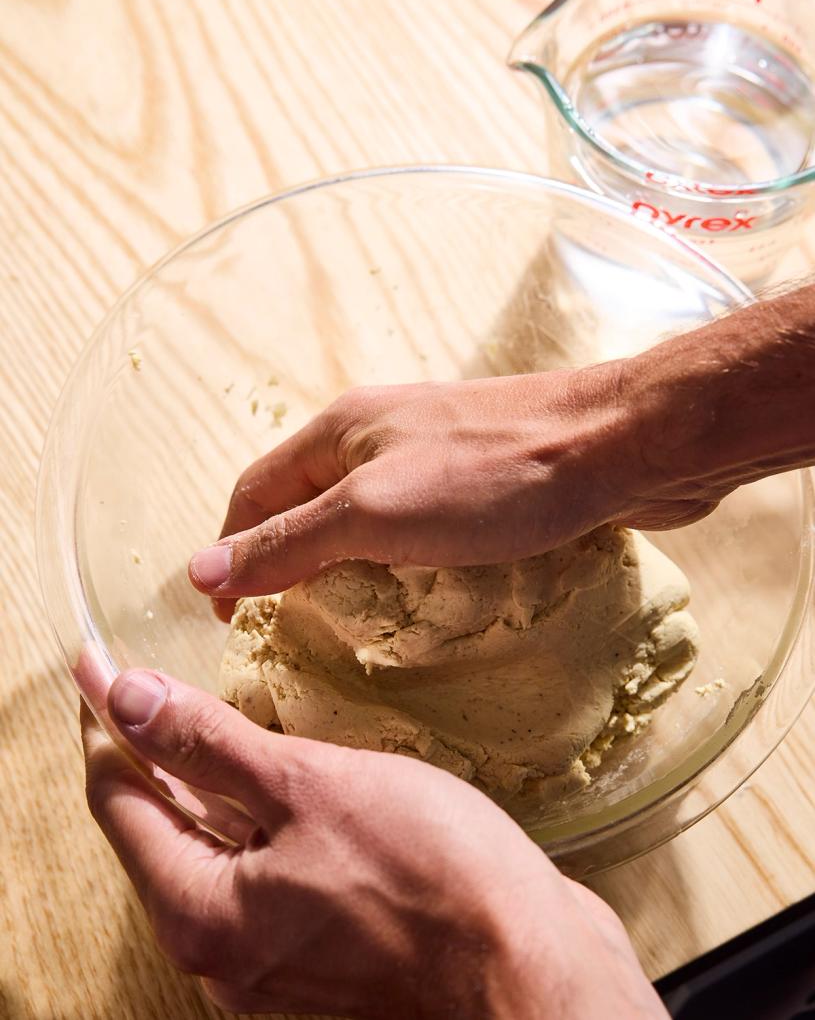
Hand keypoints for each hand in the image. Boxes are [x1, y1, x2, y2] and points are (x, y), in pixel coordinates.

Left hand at [82, 670, 667, 1018]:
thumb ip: (209, 744)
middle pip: (158, 829)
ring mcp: (271, 954)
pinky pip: (259, 867)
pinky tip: (268, 772)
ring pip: (211, 847)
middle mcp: (221, 949)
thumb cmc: (431, 876)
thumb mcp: (309, 787)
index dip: (106, 721)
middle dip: (148, 749)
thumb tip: (126, 698)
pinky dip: (250, 815)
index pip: (119, 800)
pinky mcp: (318, 945)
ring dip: (201, 780)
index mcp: (201, 913)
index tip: (100, 664)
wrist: (530, 967)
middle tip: (138, 678)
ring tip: (196, 713)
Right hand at [188, 368, 721, 619]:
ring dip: (349, 569)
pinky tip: (424, 602)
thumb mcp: (376, 512)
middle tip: (292, 637)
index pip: (255, 493)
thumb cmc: (495, 477)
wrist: (623, 445)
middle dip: (290, 565)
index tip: (234, 625)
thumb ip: (290, 541)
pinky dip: (406, 566)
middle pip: (307, 504)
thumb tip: (199, 571)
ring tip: (351, 630)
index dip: (232, 554)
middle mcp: (380, 436)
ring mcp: (436, 455)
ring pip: (367, 519)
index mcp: (340, 430)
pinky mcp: (485, 481)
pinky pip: (422, 528)